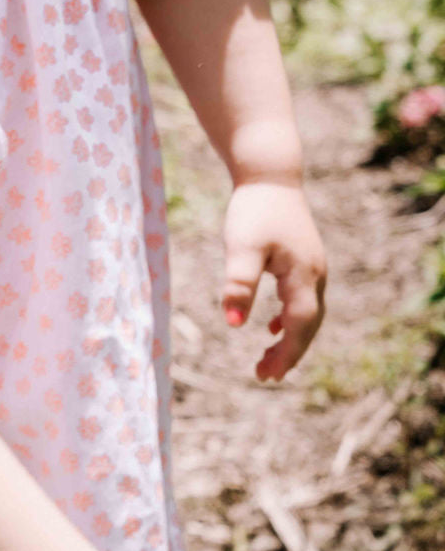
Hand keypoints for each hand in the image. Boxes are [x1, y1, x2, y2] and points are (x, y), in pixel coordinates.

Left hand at [221, 180, 326, 380]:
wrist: (270, 174)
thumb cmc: (254, 209)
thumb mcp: (241, 247)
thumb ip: (239, 284)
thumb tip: (234, 325)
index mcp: (303, 275)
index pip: (300, 326)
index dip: (287, 353)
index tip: (267, 375)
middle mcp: (315, 274)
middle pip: (308, 325)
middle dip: (289, 353)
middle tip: (264, 376)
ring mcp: (312, 266)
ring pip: (307, 313)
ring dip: (290, 338)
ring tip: (267, 360)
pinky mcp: (303, 259)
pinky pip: (302, 298)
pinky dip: (290, 318)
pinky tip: (272, 326)